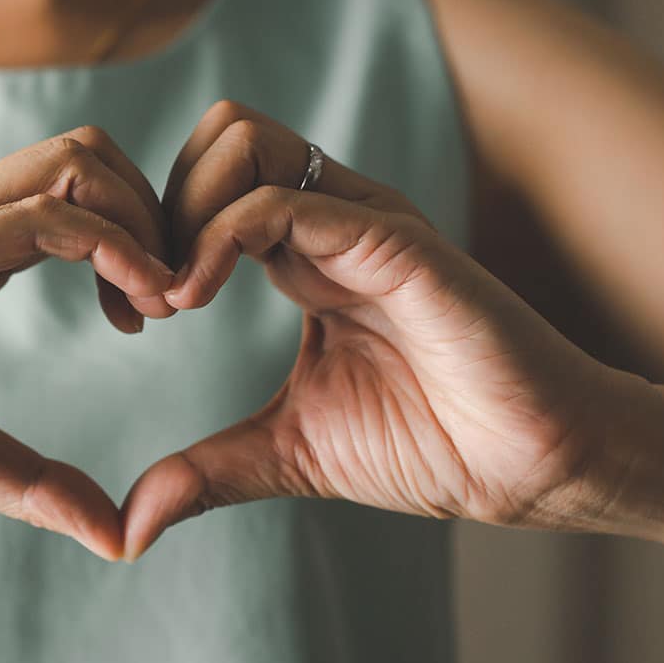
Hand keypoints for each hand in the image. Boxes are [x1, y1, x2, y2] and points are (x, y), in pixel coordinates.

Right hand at [0, 128, 174, 560]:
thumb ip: (33, 481)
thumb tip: (115, 533)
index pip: (75, 187)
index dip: (135, 237)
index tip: (152, 314)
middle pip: (88, 153)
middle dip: (157, 213)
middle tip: (176, 300)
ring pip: (73, 165)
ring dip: (145, 225)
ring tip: (165, 304)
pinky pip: (37, 218)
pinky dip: (108, 249)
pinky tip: (138, 309)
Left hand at [122, 102, 634, 558]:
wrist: (534, 467)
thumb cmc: (433, 447)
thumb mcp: (288, 454)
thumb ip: (208, 471)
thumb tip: (133, 525)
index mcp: (304, 255)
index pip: (205, 186)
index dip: (148, 237)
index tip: (129, 317)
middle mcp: (330, 221)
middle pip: (216, 137)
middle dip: (155, 205)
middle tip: (144, 298)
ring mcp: (362, 221)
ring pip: (239, 140)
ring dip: (180, 211)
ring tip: (172, 300)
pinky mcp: (393, 239)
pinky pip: (282, 202)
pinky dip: (216, 240)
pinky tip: (193, 301)